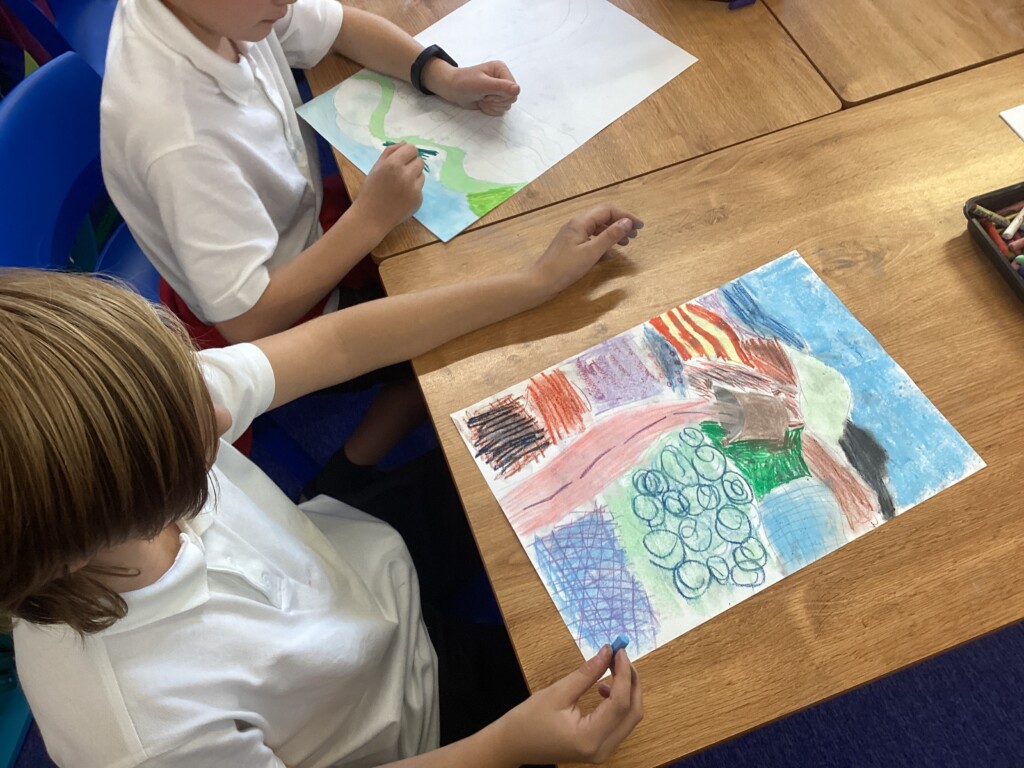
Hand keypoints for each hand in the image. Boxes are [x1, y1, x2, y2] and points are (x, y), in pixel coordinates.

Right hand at [355, 142, 424, 233]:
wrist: (371, 218)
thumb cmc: (370, 191)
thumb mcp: (376, 168)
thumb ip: (390, 152)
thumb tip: (405, 143)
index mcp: (393, 164)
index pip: (412, 149)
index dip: (407, 153)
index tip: (401, 159)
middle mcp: (406, 175)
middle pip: (420, 161)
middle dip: (411, 165)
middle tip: (399, 173)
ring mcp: (414, 189)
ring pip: (422, 175)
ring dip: (413, 177)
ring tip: (399, 186)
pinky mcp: (418, 200)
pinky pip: (420, 189)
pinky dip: (413, 190)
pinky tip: (401, 197)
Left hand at [424, 59, 520, 114]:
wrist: (453, 90)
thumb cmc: (464, 83)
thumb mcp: (482, 84)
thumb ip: (500, 87)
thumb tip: (517, 90)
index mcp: (501, 70)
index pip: (514, 89)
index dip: (501, 95)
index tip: (487, 92)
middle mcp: (503, 79)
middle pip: (511, 98)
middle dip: (495, 101)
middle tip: (483, 96)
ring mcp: (500, 90)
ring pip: (507, 105)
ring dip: (492, 106)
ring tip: (481, 99)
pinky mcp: (496, 99)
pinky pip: (501, 110)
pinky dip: (491, 110)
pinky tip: (482, 103)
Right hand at [496, 645, 642, 764]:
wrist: (513, 745)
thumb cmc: (529, 720)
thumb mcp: (557, 692)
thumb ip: (586, 673)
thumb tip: (607, 652)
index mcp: (589, 737)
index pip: (620, 703)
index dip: (623, 674)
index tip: (619, 650)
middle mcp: (601, 749)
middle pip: (632, 713)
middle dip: (630, 681)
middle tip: (619, 656)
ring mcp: (603, 751)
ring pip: (629, 718)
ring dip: (626, 691)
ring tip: (610, 668)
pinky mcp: (600, 747)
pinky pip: (620, 723)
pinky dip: (618, 702)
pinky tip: (603, 688)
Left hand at [529, 205, 642, 297]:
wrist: (540, 282)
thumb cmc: (564, 268)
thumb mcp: (591, 253)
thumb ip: (609, 236)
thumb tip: (627, 222)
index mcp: (581, 222)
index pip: (607, 210)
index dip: (625, 216)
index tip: (640, 226)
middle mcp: (576, 225)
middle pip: (602, 217)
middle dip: (620, 223)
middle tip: (635, 235)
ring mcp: (572, 235)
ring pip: (597, 228)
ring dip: (612, 233)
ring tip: (625, 243)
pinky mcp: (570, 246)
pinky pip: (590, 239)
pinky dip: (603, 242)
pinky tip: (609, 253)